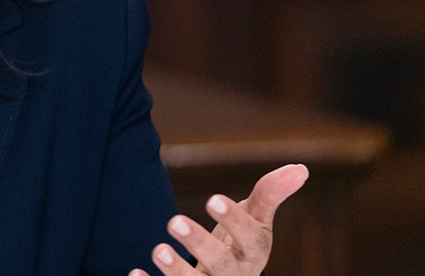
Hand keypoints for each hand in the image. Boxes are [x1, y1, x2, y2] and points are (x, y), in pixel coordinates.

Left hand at [129, 163, 309, 275]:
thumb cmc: (240, 244)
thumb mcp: (256, 221)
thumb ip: (269, 195)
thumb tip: (299, 169)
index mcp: (253, 254)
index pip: (250, 241)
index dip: (234, 222)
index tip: (212, 199)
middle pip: (222, 266)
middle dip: (200, 245)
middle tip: (174, 221)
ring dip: (176, 270)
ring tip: (158, 250)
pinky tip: (135, 273)